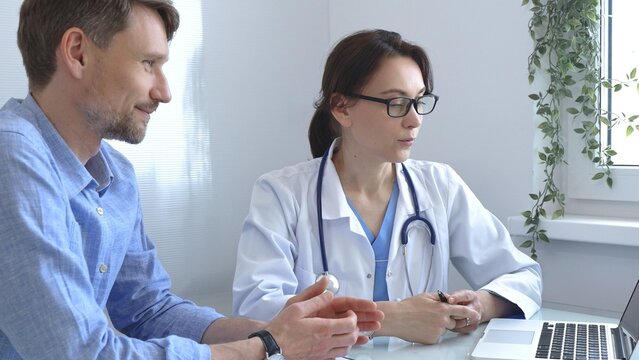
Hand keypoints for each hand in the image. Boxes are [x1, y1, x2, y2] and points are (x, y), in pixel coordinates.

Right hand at [268, 278, 382, 358]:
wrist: (271, 348)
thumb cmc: (282, 328)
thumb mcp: (297, 307)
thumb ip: (316, 299)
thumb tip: (329, 293)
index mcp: (323, 328)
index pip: (350, 324)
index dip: (354, 317)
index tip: (349, 312)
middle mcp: (325, 342)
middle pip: (351, 338)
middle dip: (355, 328)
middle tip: (348, 322)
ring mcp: (322, 353)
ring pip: (346, 349)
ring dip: (348, 340)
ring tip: (342, 332)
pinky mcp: (317, 359)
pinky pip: (336, 356)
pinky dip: (339, 349)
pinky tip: (333, 343)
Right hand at [376, 292, 479, 343]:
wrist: (397, 318)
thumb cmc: (408, 307)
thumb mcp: (426, 296)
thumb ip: (441, 297)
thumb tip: (449, 298)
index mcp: (442, 308)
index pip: (463, 310)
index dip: (471, 313)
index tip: (475, 314)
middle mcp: (442, 320)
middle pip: (454, 322)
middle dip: (448, 319)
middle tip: (434, 317)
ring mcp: (438, 331)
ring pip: (444, 329)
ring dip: (438, 326)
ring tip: (423, 321)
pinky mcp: (432, 340)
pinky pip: (436, 336)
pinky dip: (431, 333)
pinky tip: (421, 327)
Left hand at [447, 289, 520, 332]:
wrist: (476, 307)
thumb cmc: (464, 300)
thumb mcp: (459, 294)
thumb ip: (451, 295)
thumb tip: (442, 298)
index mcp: (471, 296)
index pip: (465, 296)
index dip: (456, 298)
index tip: (449, 300)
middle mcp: (476, 307)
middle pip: (465, 311)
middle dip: (453, 312)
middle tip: (444, 312)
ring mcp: (476, 317)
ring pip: (462, 321)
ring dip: (452, 321)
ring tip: (445, 319)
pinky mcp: (474, 326)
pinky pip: (462, 329)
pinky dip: (454, 327)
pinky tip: (449, 324)